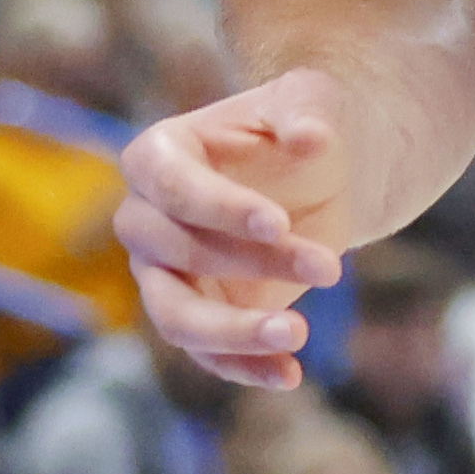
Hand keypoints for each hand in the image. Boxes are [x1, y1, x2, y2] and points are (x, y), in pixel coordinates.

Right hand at [115, 73, 360, 388]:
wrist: (321, 177)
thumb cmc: (304, 126)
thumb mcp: (313, 99)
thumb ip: (308, 110)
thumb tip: (310, 137)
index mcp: (158, 155)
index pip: (173, 188)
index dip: (221, 208)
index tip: (278, 223)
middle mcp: (145, 219)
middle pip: (178, 253)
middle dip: (253, 263)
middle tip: (330, 268)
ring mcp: (163, 275)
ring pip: (174, 319)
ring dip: (233, 333)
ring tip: (298, 334)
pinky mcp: (195, 318)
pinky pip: (206, 355)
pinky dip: (245, 368)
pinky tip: (290, 374)